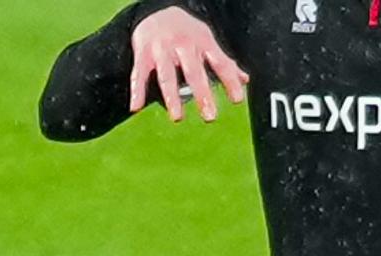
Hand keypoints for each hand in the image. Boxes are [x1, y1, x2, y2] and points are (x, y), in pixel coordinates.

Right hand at [128, 7, 247, 122]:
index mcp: (203, 42)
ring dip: (172, 98)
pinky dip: (137, 91)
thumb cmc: (186, 32)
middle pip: (194, 72)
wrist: (156, 11)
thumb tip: (244, 80)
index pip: (220, 63)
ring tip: (177, 118)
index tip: (237, 100)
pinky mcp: (143, 53)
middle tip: (210, 116)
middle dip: (202, 94)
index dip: (229, 81)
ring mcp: (162, 49)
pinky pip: (139, 74)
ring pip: (167, 76)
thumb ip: (223, 62)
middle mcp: (183, 45)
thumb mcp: (206, 41)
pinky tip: (136, 107)